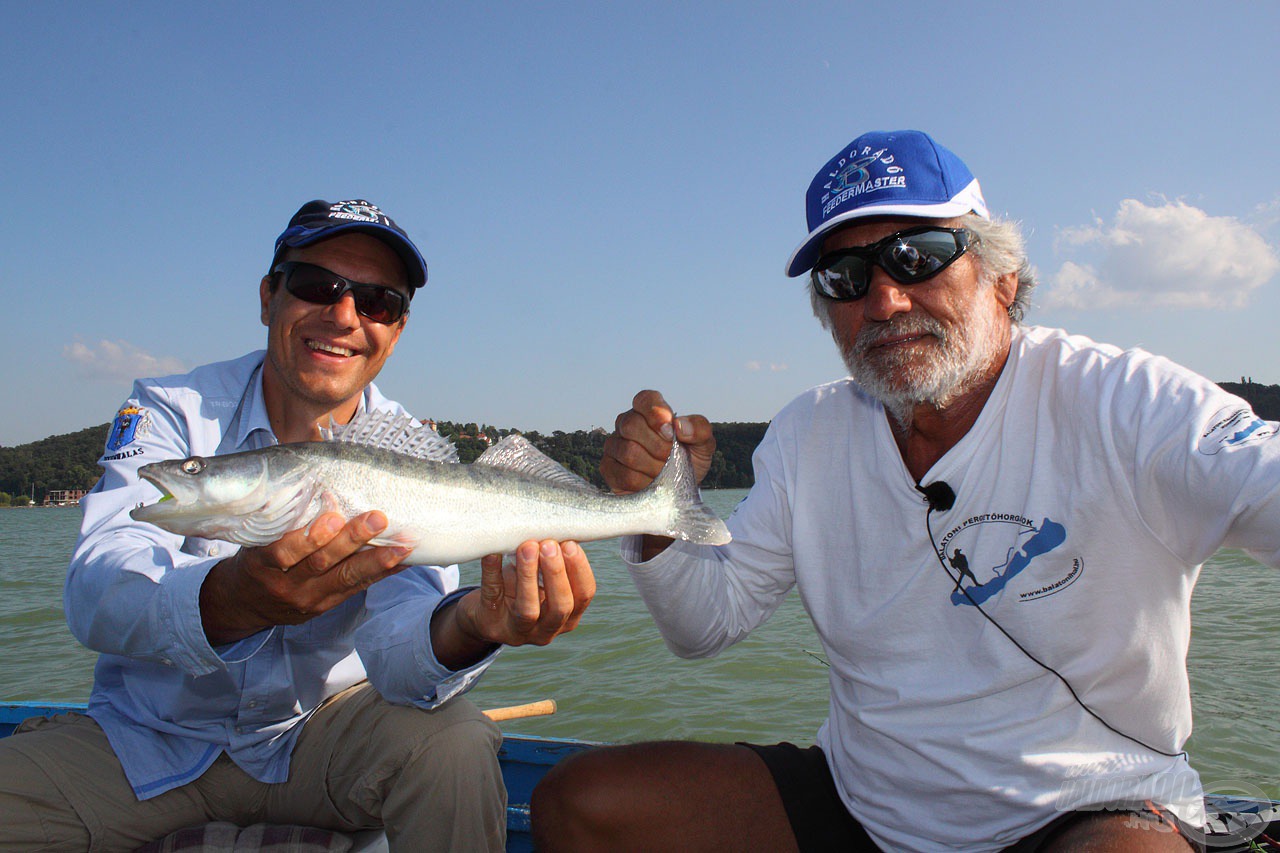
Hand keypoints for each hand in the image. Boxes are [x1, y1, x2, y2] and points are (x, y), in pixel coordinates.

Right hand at [199, 510, 411, 643]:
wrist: (243, 604)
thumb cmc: (254, 560)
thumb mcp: (255, 540)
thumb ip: (281, 519)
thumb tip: (318, 482)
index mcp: (262, 564)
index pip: (284, 552)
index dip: (310, 536)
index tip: (333, 515)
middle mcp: (287, 584)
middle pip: (321, 562)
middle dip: (352, 540)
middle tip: (377, 518)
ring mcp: (309, 598)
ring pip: (345, 578)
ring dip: (378, 559)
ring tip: (404, 543)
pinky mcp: (326, 605)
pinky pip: (356, 588)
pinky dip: (382, 573)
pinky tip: (404, 560)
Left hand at [434, 539, 596, 670]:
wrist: (484, 615)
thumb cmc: (520, 588)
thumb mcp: (541, 579)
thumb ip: (552, 560)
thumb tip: (558, 527)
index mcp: (567, 617)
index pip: (583, 596)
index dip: (579, 570)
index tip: (570, 543)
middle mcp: (548, 630)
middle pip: (561, 606)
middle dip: (556, 573)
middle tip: (548, 545)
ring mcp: (519, 632)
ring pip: (528, 609)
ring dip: (529, 576)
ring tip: (527, 547)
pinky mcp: (491, 624)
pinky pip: (493, 597)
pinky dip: (493, 573)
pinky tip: (493, 554)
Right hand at [601, 390, 715, 493]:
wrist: (679, 489)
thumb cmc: (690, 460)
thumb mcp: (704, 443)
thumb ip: (698, 428)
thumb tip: (679, 426)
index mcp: (649, 409)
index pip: (645, 400)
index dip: (656, 414)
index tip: (671, 433)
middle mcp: (627, 422)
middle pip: (631, 425)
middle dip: (658, 447)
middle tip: (672, 458)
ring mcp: (614, 445)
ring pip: (627, 452)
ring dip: (653, 467)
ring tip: (664, 472)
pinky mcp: (608, 467)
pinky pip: (622, 475)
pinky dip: (643, 483)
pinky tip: (652, 484)